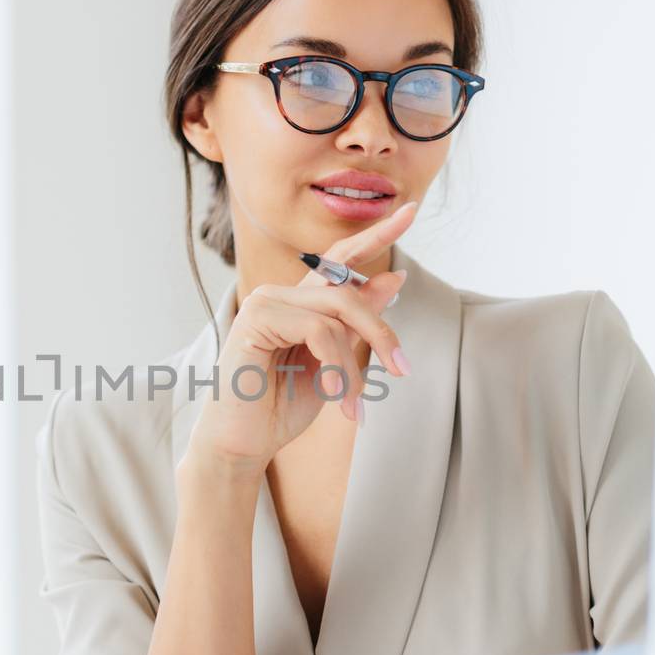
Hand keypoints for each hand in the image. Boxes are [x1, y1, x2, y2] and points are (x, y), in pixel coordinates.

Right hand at [187, 202, 418, 472]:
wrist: (242, 444)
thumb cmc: (280, 408)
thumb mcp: (335, 363)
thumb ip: (358, 324)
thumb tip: (395, 276)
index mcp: (299, 302)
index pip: (341, 259)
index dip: (376, 234)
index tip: (412, 210)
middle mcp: (280, 294)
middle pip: (348, 291)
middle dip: (381, 332)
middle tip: (401, 370)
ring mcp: (264, 302)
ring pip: (337, 313)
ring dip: (355, 364)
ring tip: (354, 406)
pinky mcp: (255, 320)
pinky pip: (318, 330)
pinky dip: (336, 366)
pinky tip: (336, 397)